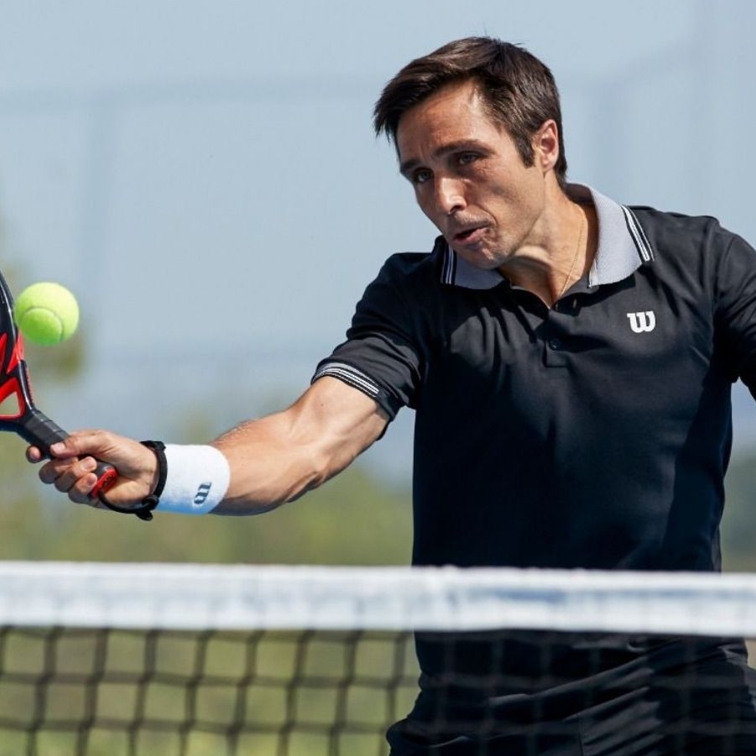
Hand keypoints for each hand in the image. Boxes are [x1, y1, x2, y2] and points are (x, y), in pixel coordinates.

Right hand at [27, 430, 158, 508]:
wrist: (147, 471)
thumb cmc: (128, 452)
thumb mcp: (103, 440)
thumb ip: (78, 442)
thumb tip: (53, 449)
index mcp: (75, 449)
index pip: (48, 452)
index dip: (37, 453)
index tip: (36, 454)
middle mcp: (74, 466)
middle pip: (47, 472)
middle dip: (57, 466)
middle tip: (77, 459)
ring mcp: (80, 482)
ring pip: (59, 484)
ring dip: (74, 474)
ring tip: (93, 466)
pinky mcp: (89, 497)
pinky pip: (74, 495)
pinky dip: (82, 486)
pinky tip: (95, 480)